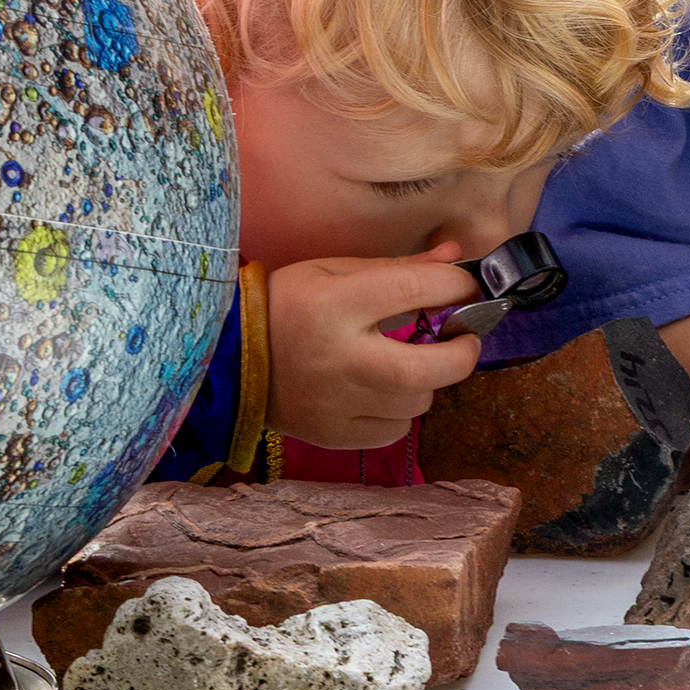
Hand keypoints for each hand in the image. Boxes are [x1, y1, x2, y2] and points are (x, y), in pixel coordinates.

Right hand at [264, 249, 483, 448]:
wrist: (223, 357)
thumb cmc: (285, 305)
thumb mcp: (335, 271)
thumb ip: (400, 267)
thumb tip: (456, 255)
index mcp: (336, 303)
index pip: (418, 289)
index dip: (457, 286)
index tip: (466, 289)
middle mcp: (337, 356)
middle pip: (427, 369)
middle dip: (463, 353)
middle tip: (464, 339)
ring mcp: (333, 402)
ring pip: (416, 402)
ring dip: (427, 381)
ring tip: (410, 363)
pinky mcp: (329, 435)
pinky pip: (393, 431)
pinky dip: (400, 412)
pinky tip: (383, 392)